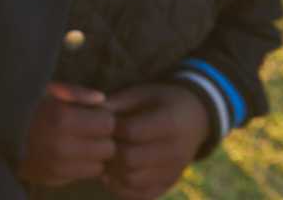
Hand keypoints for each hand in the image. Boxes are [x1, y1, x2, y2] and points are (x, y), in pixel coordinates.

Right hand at [19, 82, 116, 185]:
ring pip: (98, 166)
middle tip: (88, 130)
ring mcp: (58, 167)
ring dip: (93, 154)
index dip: (103, 117)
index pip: (108, 123)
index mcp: (62, 119)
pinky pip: (82, 176)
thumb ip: (75, 92)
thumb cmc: (21, 105)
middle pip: (107, 148)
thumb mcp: (45, 89)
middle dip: (102, 137)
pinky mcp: (53, 180)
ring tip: (79, 143)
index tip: (93, 114)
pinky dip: (81, 166)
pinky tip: (69, 154)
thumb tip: (102, 100)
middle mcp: (63, 146)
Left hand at [101, 83, 209, 198]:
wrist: (195, 119)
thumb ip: (116, 103)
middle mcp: (175, 151)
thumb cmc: (160, 101)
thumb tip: (86, 114)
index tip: (102, 122)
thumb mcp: (142, 93)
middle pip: (129, 159)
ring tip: (105, 156)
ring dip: (112, 170)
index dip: (110, 127)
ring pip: (131, 180)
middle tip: (99, 142)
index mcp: (169, 123)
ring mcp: (173, 172)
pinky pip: (139, 195)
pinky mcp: (168, 184)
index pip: (131, 131)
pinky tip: (113, 172)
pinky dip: (121, 187)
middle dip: (109, 150)